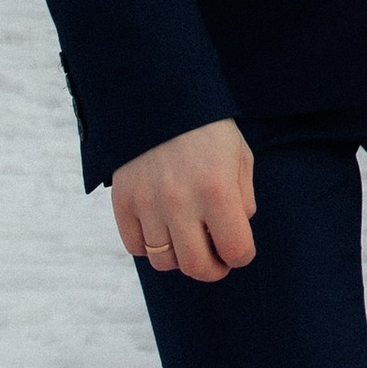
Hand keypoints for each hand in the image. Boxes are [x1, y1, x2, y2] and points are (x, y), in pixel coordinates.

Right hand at [110, 117, 256, 281]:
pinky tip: (161, 227)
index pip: (236, 250)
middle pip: (196, 266)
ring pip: (164, 261)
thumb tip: (235, 233)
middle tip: (215, 259)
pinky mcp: (123, 201)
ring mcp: (148, 203)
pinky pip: (135, 246)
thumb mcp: (240, 157)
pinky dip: (149, 246)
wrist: (160, 97)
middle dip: (212, 269)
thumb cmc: (207, 130)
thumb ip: (243, 200)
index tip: (238, 249)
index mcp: (217, 190)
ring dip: (180, 257)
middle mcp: (181, 202)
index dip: (241, 255)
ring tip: (187, 238)